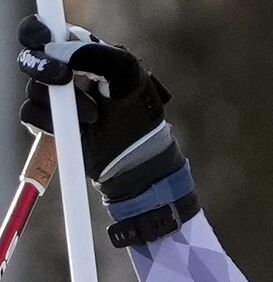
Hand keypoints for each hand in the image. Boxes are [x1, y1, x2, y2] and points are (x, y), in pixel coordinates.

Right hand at [15, 15, 177, 197]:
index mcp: (77, 52)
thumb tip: (56, 51)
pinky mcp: (47, 123)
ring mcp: (53, 99)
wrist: (138, 155)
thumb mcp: (128, 75)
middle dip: (44, 67)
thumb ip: (97, 55)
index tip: (45, 39)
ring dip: (60, 101)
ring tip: (94, 115)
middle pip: (31, 59)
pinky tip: (75, 128)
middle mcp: (61, 72)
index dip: (36, 32)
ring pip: (33, 89)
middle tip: (65, 76)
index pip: (43, 32)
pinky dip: (48, 121)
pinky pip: (30, 115)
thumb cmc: (138, 110)